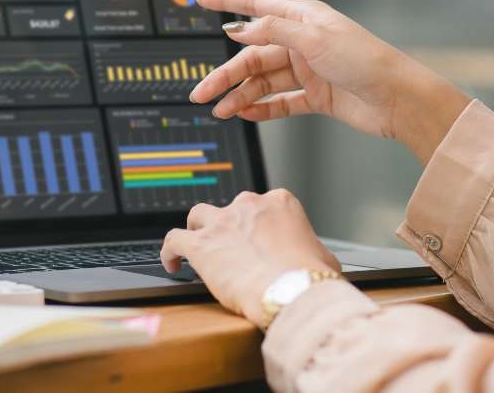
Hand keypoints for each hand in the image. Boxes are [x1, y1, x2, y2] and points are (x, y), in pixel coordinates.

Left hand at [160, 189, 339, 326]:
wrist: (290, 290)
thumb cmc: (309, 277)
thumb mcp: (324, 258)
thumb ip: (314, 251)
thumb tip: (319, 261)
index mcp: (280, 203)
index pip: (263, 206)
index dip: (258, 226)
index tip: (258, 242)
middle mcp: (249, 205)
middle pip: (232, 209)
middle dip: (231, 226)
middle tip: (234, 249)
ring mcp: (222, 222)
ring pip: (199, 215)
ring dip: (197, 228)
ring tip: (198, 245)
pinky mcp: (200, 244)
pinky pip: (174, 239)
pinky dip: (169, 251)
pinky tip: (172, 264)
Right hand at [191, 0, 470, 162]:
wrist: (398, 99)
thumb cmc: (365, 61)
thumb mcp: (314, 39)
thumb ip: (272, 31)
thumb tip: (238, 28)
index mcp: (303, 18)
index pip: (255, 5)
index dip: (226, 1)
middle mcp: (303, 42)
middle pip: (253, 54)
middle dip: (226, 73)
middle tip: (202, 92)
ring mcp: (309, 70)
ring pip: (264, 81)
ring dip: (241, 95)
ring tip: (222, 110)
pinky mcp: (316, 96)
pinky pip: (281, 102)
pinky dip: (262, 108)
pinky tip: (246, 113)